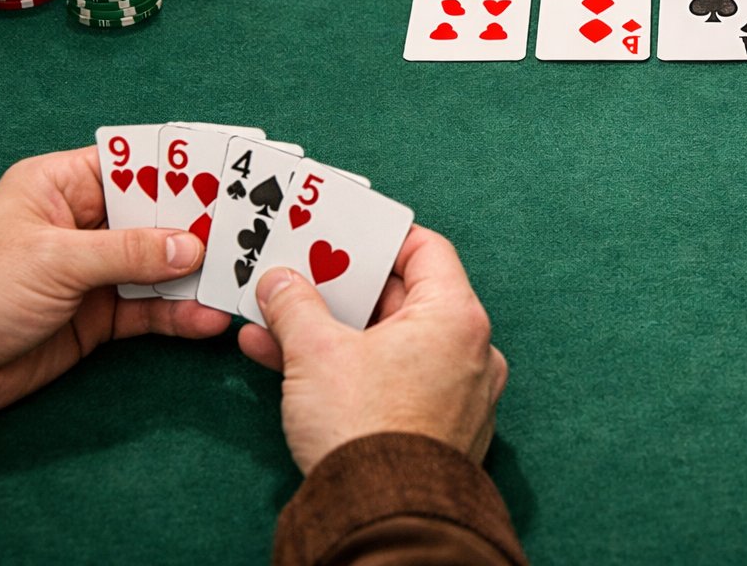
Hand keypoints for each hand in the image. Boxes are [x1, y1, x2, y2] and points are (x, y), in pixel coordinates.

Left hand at [0, 148, 228, 420]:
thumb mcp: (51, 261)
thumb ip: (125, 252)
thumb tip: (189, 247)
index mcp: (61, 186)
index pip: (135, 163)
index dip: (184, 166)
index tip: (233, 169)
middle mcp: (84, 222)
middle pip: (159, 215)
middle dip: (204, 224)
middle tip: (254, 228)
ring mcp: (96, 270)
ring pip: (164, 264)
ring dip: (201, 274)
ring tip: (244, 277)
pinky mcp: (102, 315)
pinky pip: (153, 309)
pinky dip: (182, 314)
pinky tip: (209, 318)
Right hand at [238, 225, 506, 473]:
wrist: (383, 516)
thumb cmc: (364, 428)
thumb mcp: (316, 354)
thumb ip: (294, 308)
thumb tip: (278, 282)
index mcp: (457, 317)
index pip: (424, 249)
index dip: (378, 236)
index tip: (339, 230)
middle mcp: (471, 351)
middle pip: (403, 298)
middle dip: (341, 289)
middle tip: (299, 273)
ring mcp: (458, 393)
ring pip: (390, 344)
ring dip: (333, 332)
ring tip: (276, 321)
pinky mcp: (438, 429)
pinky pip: (393, 382)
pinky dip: (350, 370)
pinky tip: (290, 366)